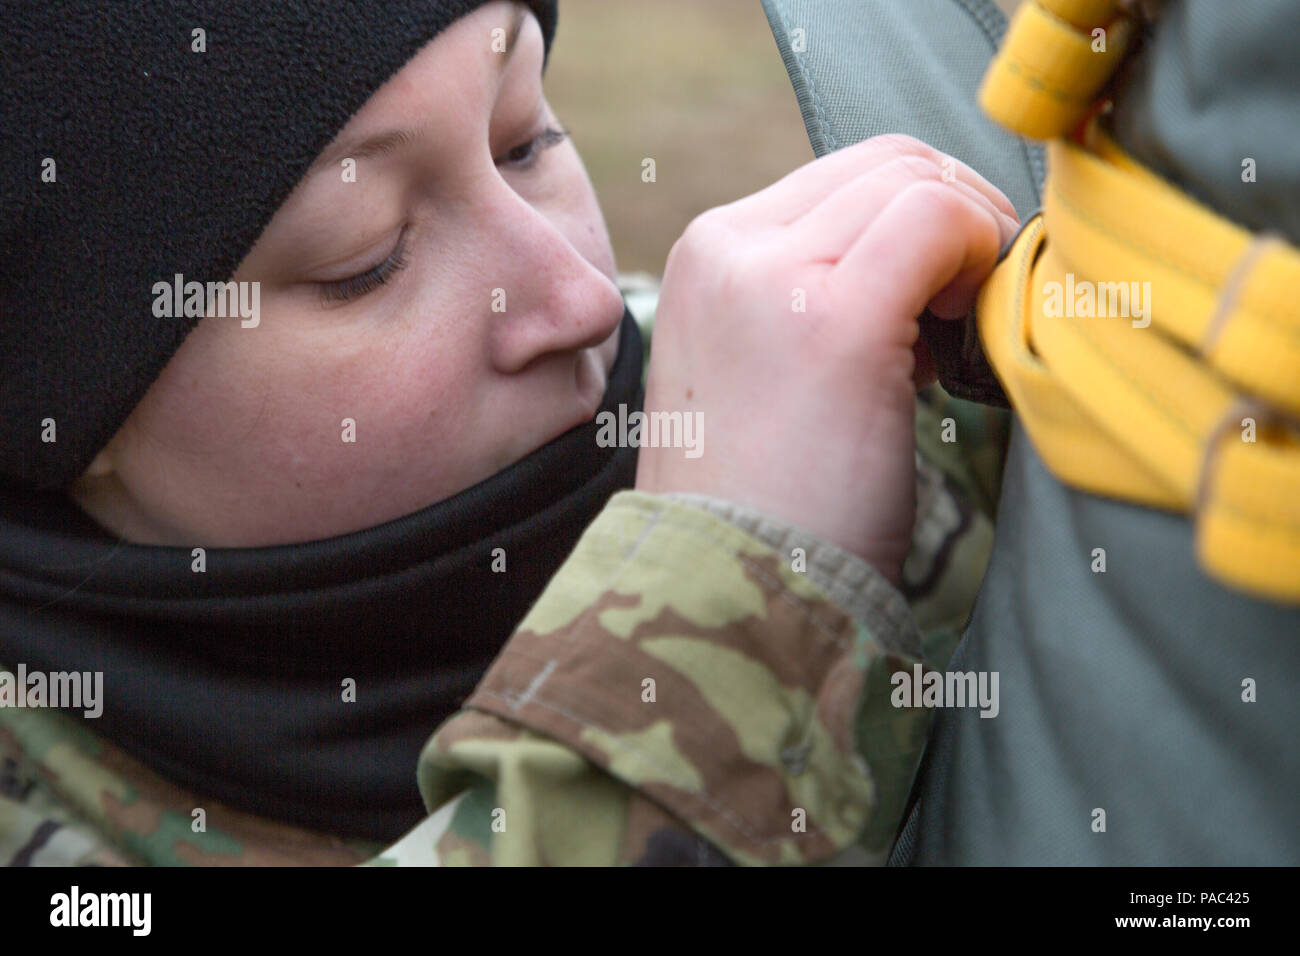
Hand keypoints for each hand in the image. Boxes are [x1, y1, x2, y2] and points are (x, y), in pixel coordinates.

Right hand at [636, 134, 1018, 584]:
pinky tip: (964, 334)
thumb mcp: (752, 366)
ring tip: (962, 329)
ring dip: (971, 237)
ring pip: (915, 180)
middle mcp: (727, 246)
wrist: (724, 595)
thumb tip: (917, 253)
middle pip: (886, 162)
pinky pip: (940, 220)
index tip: (942, 293)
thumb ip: (803, 290)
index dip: (918, 213)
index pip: (843, 174)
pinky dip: (980, 253)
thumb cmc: (758, 500)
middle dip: (956, 212)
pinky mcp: (835, 319)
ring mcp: (773, 275)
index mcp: (705, 255)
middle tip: (973, 300)